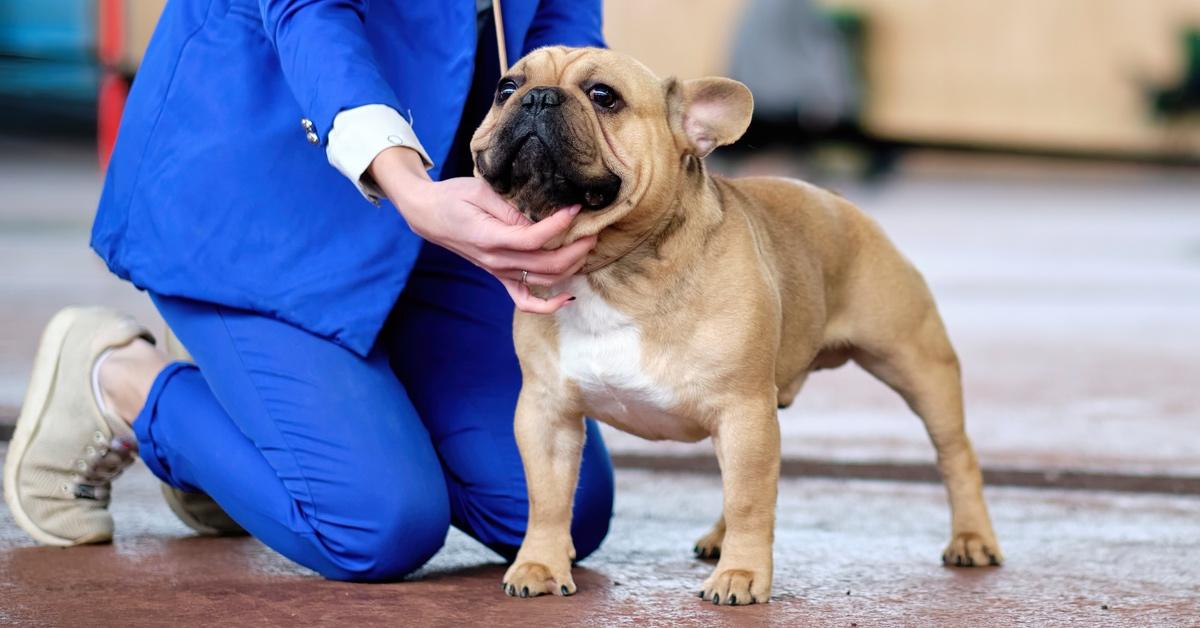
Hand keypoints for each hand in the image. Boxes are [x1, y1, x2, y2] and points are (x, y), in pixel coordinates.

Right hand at [369, 147, 593, 312]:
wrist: (428, 213)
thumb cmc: (453, 196)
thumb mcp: (481, 191)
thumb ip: (511, 209)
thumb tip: (542, 220)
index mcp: (490, 237)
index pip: (534, 239)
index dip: (559, 226)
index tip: (576, 210)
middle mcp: (496, 260)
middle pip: (547, 265)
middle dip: (577, 249)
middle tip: (592, 229)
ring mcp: (498, 272)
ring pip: (544, 281)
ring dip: (571, 267)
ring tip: (587, 246)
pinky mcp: (499, 276)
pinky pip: (525, 300)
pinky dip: (548, 304)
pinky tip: (567, 296)